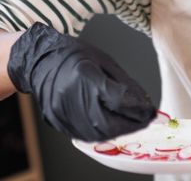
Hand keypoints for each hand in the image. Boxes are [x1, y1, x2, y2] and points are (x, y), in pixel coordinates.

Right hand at [6, 22, 156, 140]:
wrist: (39, 59)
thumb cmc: (73, 55)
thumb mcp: (104, 61)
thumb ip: (124, 84)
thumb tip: (143, 104)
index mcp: (85, 75)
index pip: (118, 100)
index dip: (138, 109)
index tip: (151, 112)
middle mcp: (71, 96)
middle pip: (108, 122)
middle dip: (131, 125)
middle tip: (144, 121)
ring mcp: (61, 112)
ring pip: (96, 134)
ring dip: (118, 132)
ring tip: (129, 124)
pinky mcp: (57, 121)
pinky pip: (84, 135)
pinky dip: (101, 133)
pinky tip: (110, 125)